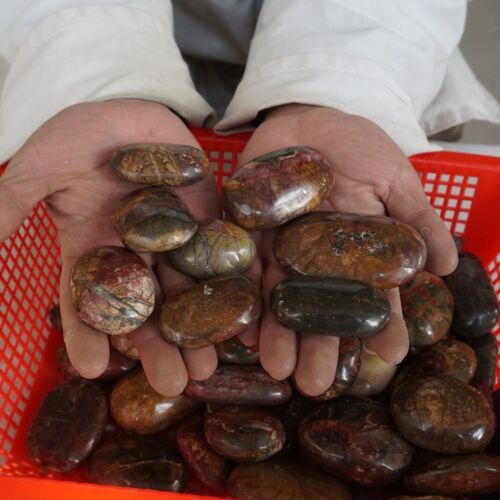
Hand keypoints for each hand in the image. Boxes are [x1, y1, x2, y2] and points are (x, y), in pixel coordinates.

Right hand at [0, 99, 218, 395]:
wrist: (126, 106)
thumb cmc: (80, 134)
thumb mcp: (41, 167)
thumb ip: (12, 201)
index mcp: (93, 247)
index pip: (88, 299)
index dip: (87, 333)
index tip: (92, 370)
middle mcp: (135, 251)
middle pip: (147, 306)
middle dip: (158, 345)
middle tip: (173, 385)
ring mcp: (173, 238)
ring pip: (186, 289)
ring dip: (198, 328)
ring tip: (209, 366)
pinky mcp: (206, 219)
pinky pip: (221, 254)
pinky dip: (232, 284)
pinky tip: (246, 316)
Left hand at [238, 104, 457, 395]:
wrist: (312, 115)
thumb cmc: (359, 146)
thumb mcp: (396, 178)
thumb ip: (417, 219)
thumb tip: (447, 266)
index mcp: (356, 249)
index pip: (371, 293)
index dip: (380, 323)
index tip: (389, 355)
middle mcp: (317, 257)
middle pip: (318, 306)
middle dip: (318, 344)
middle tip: (314, 383)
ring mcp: (281, 245)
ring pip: (279, 295)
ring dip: (277, 332)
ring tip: (277, 368)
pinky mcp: (249, 228)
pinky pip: (245, 264)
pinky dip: (244, 293)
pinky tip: (243, 328)